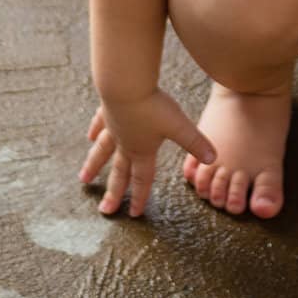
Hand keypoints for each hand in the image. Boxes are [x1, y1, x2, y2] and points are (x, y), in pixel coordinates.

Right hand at [78, 91, 216, 216]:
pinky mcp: (107, 110)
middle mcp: (125, 143)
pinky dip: (95, 132)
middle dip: (114, 193)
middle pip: (119, 172)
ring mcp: (113, 127)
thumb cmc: (152, 105)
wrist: (126, 84)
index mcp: (142, 150)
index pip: (142, 179)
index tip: (133, 214)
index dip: (140, 197)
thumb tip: (212, 158)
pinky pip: (100, 125)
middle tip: (105, 210)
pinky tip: (90, 137)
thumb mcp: (179, 125)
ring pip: (102, 152)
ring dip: (94, 167)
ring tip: (84, 180)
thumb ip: (195, 142)